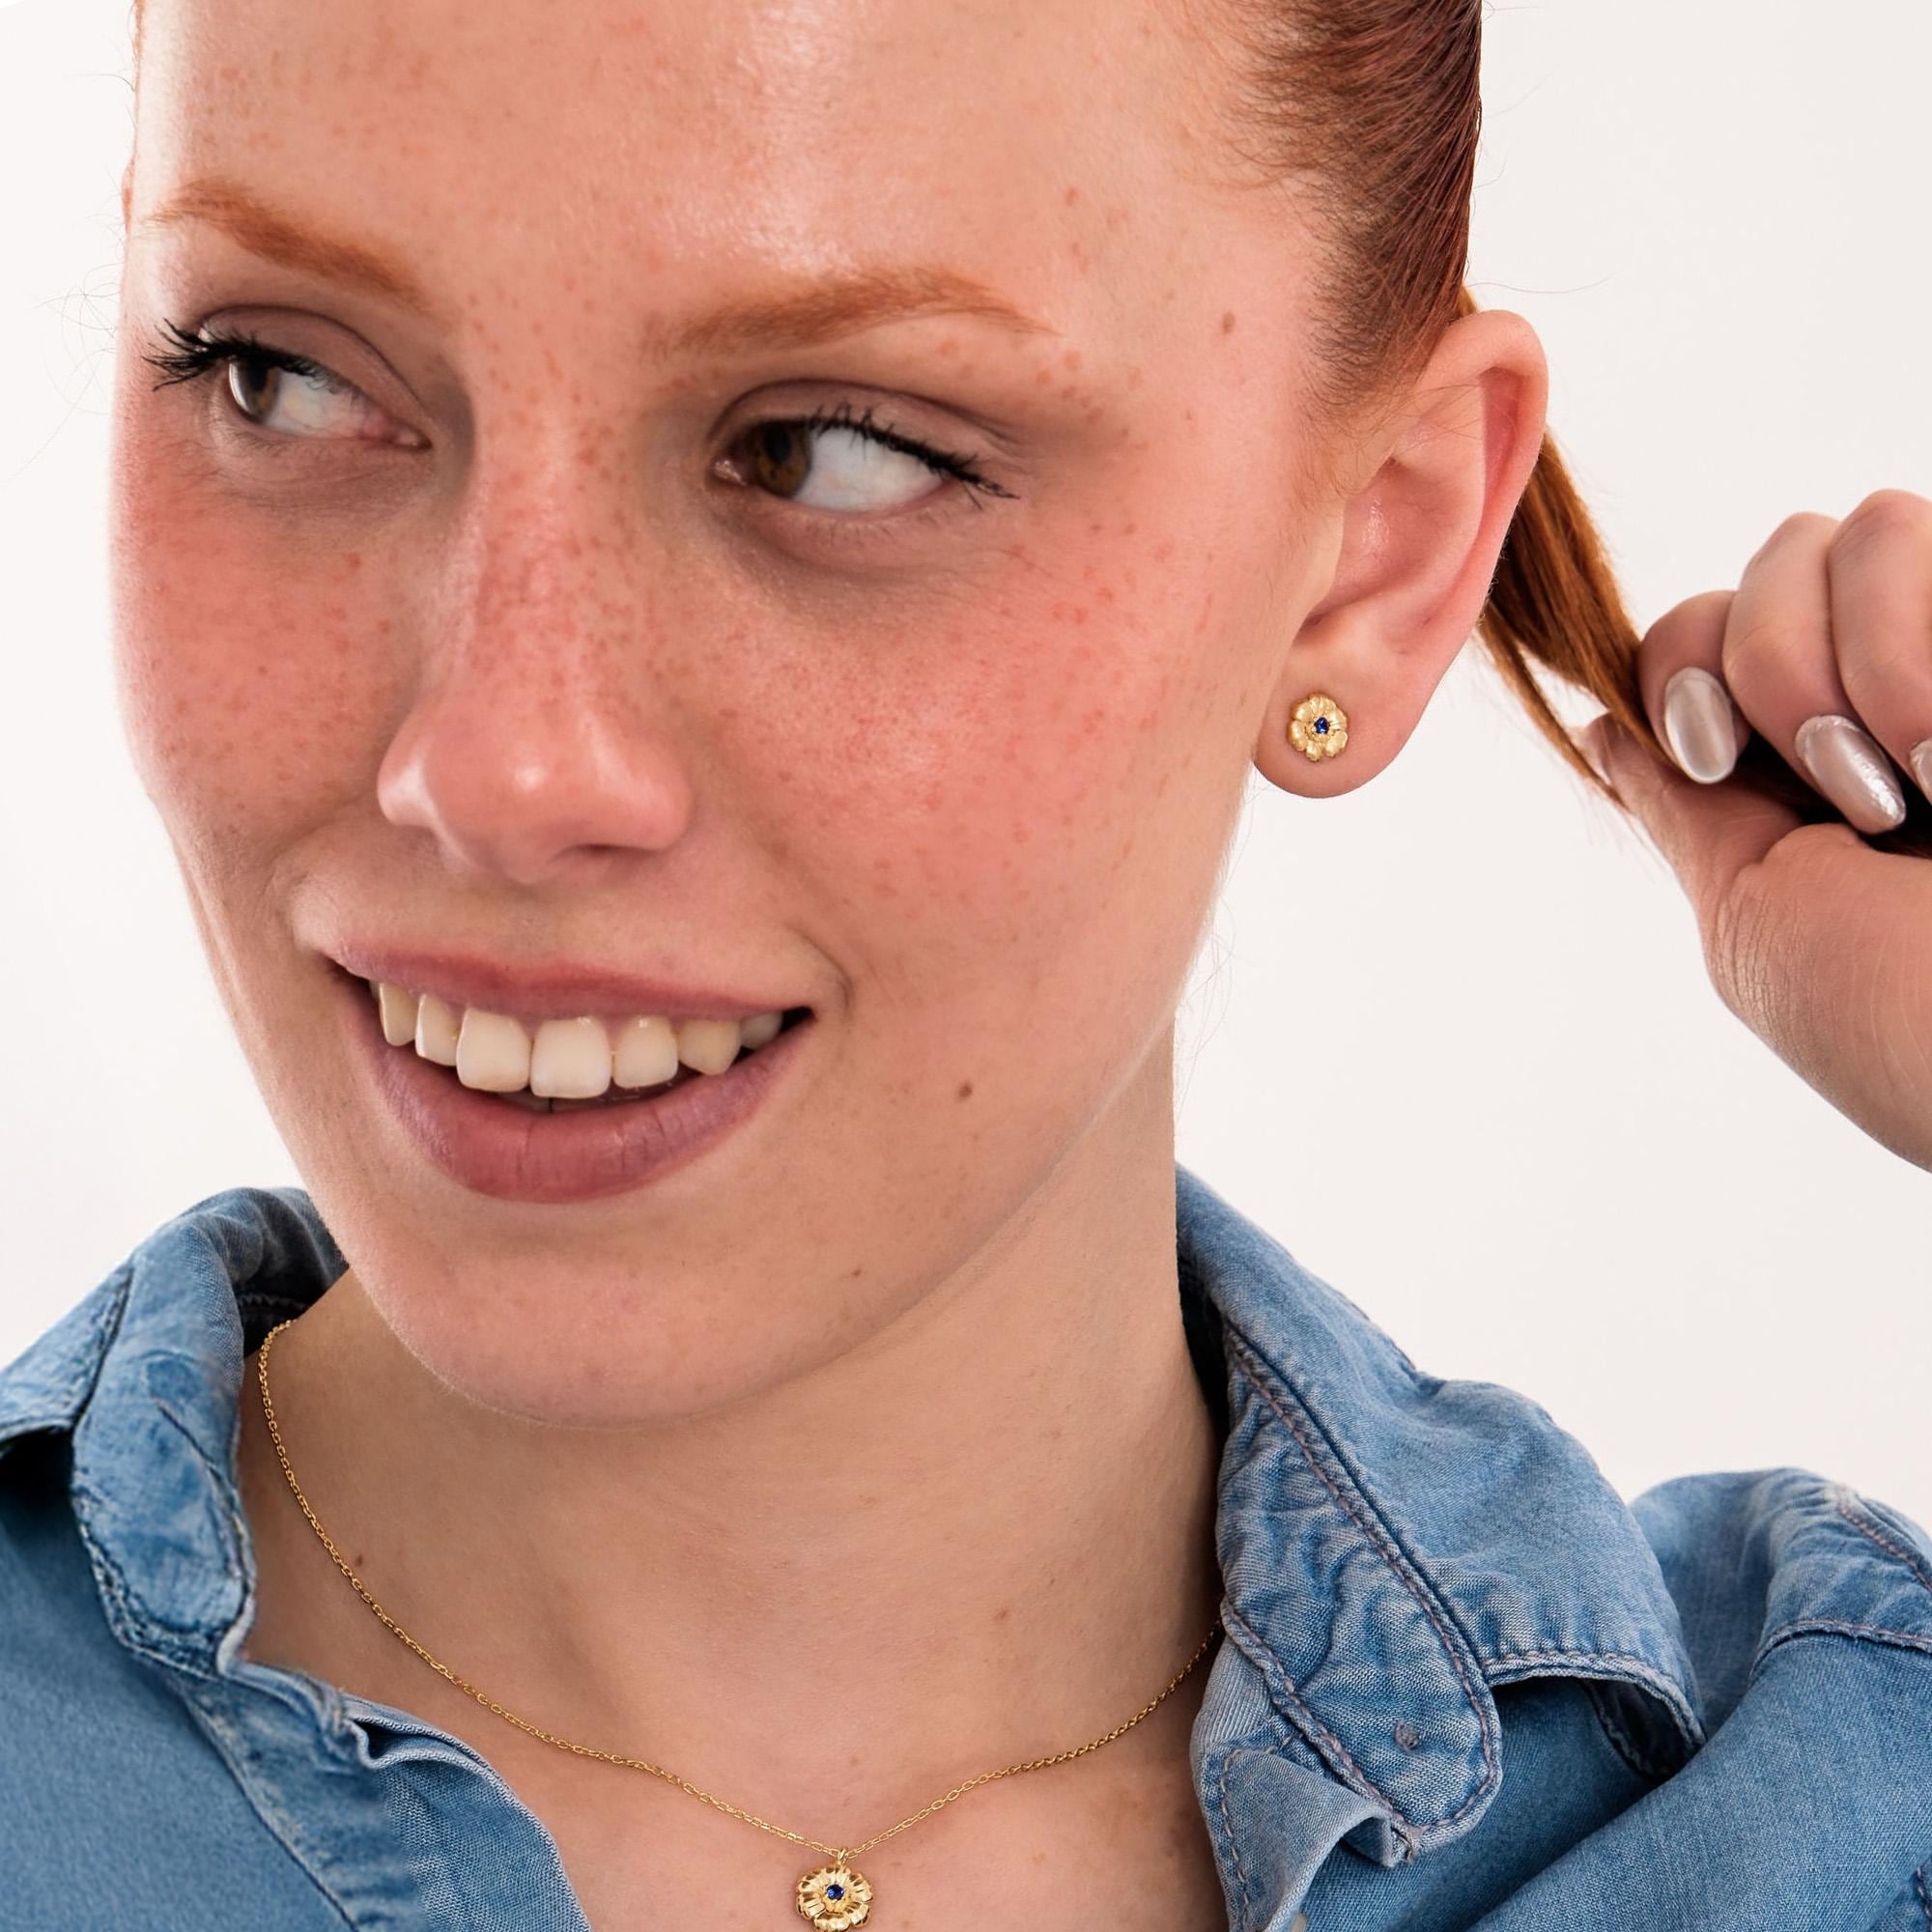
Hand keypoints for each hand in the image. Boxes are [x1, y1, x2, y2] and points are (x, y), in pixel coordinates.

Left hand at [1575, 489, 1931, 1172]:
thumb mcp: (1758, 919)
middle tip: (1844, 791)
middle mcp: (1901, 688)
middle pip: (1778, 557)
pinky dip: (1918, 643)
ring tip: (1923, 784)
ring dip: (1864, 660)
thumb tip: (1604, 724)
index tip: (1708, 756)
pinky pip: (1930, 524)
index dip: (1681, 664)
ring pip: (1870, 524)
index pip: (1704, 625)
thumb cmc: (1900, 1021)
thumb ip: (1688, 811)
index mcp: (1812, 763)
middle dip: (1773, 665)